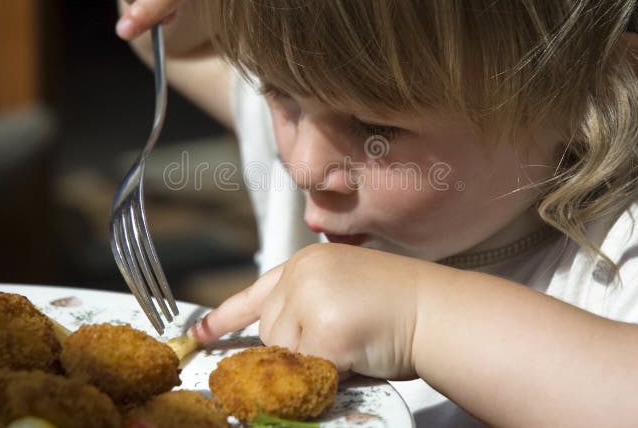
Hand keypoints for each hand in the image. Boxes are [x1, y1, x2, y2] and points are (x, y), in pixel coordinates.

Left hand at [192, 244, 422, 379]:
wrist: (438, 311)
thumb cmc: (400, 305)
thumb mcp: (343, 292)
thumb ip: (307, 307)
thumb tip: (279, 347)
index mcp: (307, 263)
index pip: (255, 292)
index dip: (225, 317)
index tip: (199, 333)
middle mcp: (302, 274)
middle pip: (270, 333)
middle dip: (300, 346)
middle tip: (346, 335)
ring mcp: (311, 300)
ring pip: (285, 354)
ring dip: (315, 359)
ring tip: (356, 339)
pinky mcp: (324, 331)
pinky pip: (308, 372)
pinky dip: (330, 374)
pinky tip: (359, 352)